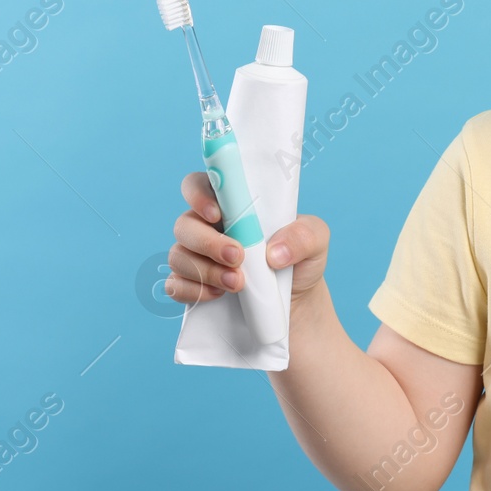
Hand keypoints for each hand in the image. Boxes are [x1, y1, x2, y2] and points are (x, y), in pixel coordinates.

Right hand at [169, 171, 328, 304]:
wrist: (295, 304)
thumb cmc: (299, 260)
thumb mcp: (315, 241)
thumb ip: (303, 235)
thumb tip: (274, 253)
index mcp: (230, 204)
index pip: (198, 185)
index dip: (198, 195)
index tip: (217, 213)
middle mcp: (206, 227)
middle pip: (184, 224)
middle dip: (207, 243)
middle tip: (237, 258)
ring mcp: (195, 258)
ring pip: (178, 256)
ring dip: (205, 271)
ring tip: (238, 284)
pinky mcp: (191, 287)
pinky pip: (174, 285)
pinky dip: (193, 291)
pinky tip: (219, 295)